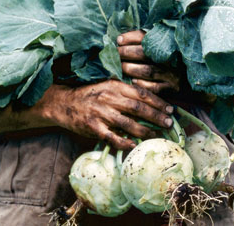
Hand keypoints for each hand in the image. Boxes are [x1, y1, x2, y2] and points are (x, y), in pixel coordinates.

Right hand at [42, 81, 173, 149]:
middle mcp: (109, 98)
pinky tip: (134, 145)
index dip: (158, 102)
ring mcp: (101, 113)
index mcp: (115, 86)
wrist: (63, 103)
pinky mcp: (93, 127)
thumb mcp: (107, 87)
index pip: (141, 94)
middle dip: (156, 116)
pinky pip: (112, 137)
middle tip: (168, 123)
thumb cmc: (89, 95)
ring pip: (128, 123)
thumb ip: (124, 93)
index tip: (170, 109)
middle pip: (138, 108)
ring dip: (145, 131)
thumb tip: (148, 102)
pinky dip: (124, 142)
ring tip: (157, 135)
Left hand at [117, 31, 180, 93]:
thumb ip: (138, 41)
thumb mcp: (153, 48)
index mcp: (167, 45)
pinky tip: (132, 81)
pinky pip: (154, 87)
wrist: (183, 79)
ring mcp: (172, 74)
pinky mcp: (172, 88)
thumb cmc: (160, 62)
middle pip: (145, 53)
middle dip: (127, 53)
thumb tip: (119, 40)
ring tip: (120, 67)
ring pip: (148, 70)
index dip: (131, 38)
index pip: (146, 37)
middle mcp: (170, 59)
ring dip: (131, 69)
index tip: (118, 40)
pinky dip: (141, 84)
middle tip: (115, 55)